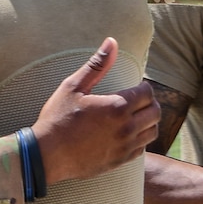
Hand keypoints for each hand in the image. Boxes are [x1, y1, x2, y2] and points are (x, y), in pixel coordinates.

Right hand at [31, 38, 160, 184]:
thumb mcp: (73, 86)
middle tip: (137, 99)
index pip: (147, 93)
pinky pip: (142, 149)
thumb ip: (97, 64)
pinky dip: (140, 139)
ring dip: (148, 121)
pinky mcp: (120, 161)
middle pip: (155, 112)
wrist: (47, 155)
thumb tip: (112, 42)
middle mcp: (126, 127)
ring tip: (135, 116)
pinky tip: (127, 134)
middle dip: (150, 102)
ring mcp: (125, 146)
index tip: (135, 86)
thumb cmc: (58, 117)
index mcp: (117, 106)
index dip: (143, 87)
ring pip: (152, 131)